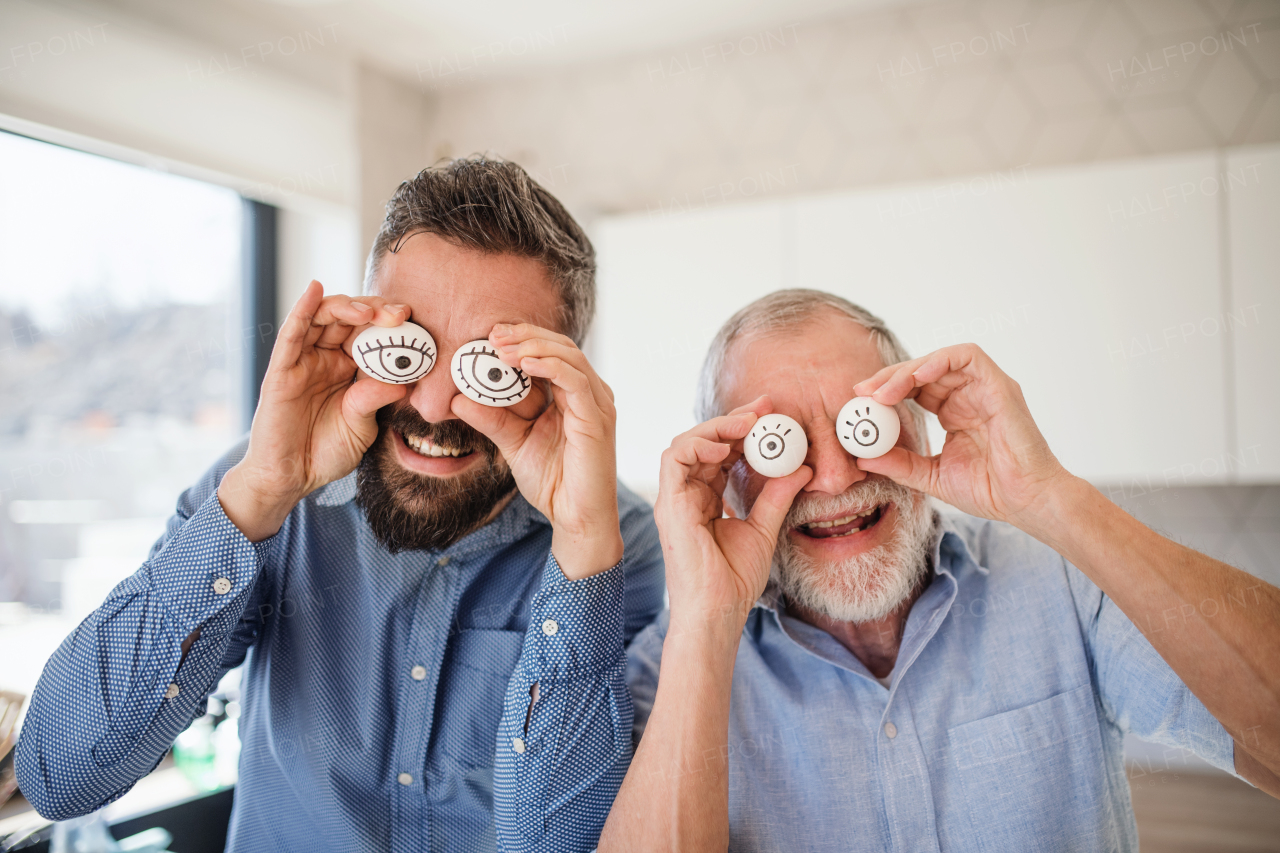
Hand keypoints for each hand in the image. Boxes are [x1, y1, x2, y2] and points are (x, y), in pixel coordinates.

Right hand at [218, 281, 410, 539]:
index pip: (369, 333)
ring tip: (369, 310)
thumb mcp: (362, 425)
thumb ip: (375, 398)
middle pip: (348, 318)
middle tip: (399, 314)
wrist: (292, 478)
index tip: (413, 320)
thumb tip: (404, 380)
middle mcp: (326, 358)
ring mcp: (303, 361)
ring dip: (346, 306)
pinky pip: (291, 334)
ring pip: (322, 318)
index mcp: (348, 368)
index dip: (389, 322)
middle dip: (374, 310)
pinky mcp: (281, 370)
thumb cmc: (326, 451)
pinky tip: (315, 289)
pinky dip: (302, 309)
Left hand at [449, 323, 621, 579]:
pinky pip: (576, 381)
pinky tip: (525, 364)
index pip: (549, 352)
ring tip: (503, 348)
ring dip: (534, 346)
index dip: (522, 339)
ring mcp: (596, 404)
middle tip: (493, 334)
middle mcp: (588, 393)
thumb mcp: (513, 443)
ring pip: (569, 356)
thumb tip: (457, 399)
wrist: (575, 518)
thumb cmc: (553, 482)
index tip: (490, 335)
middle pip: (561, 346)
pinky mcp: (597, 419)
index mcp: (571, 395)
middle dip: (526, 336)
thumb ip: (491, 418)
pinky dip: (551, 367)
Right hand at [654, 397, 811, 627]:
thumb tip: (802, 468)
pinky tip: (725, 444)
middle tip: (764, 408)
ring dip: (717, 426)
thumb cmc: (733, 580)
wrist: (718, 612)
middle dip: (733, 420)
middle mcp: (686, 494)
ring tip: (749, 423)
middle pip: (703, 442)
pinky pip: (674, 459)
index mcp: (704, 499)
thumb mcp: (764, 528)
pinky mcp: (670, 505)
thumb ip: (777, 497)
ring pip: (686, 443)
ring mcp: (675, 499)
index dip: (742, 431)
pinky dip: (697, 443)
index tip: (771, 417)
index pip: (720, 453)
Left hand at [852, 343, 1072, 528]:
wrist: (1025, 502)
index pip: (914, 389)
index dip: (886, 391)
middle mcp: (968, 395)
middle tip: (863, 392)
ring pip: (940, 360)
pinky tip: (916, 376)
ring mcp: (984, 388)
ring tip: (884, 392)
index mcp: (954, 412)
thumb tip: (862, 458)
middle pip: (922, 371)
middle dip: (889, 378)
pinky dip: (940, 360)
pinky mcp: (1000, 385)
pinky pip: (969, 357)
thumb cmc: (989, 490)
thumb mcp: (931, 476)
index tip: (859, 401)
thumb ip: (899, 464)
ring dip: (907, 371)